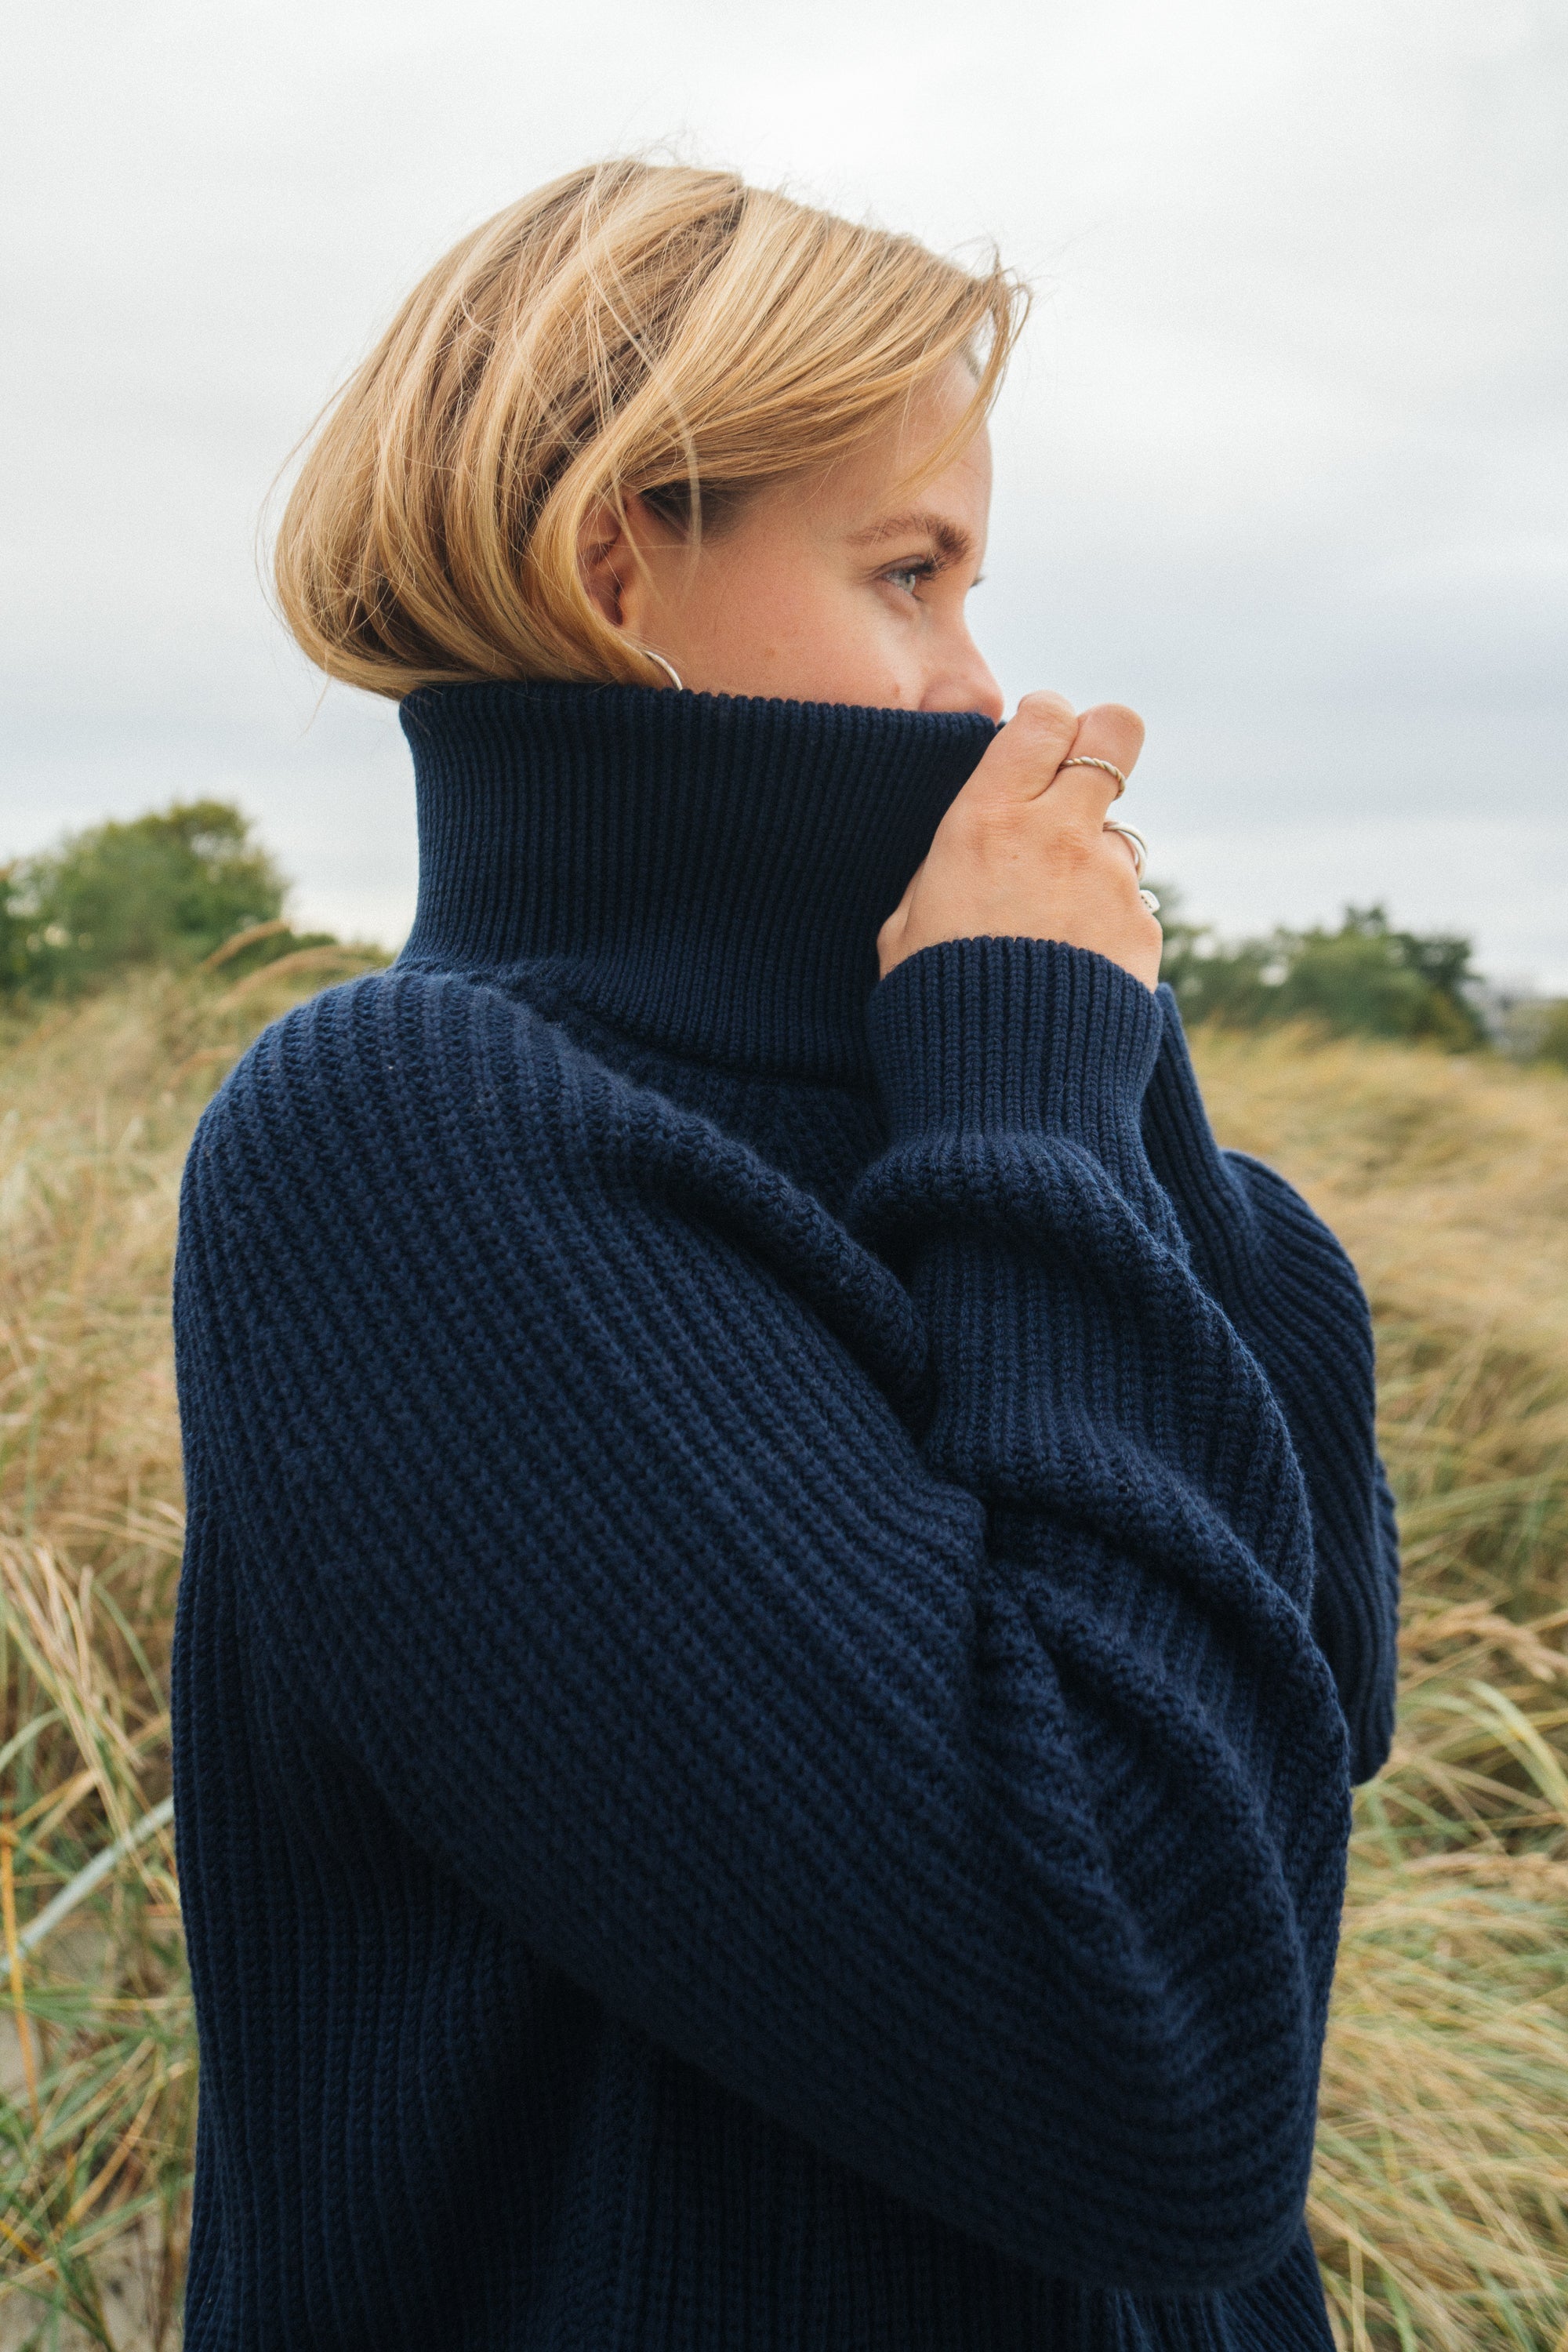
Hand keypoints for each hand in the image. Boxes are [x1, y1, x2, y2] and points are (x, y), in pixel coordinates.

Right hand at [877, 694, 1160, 988]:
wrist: (1002, 1089)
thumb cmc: (933, 1008)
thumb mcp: (904, 928)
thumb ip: (941, 868)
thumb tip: (966, 845)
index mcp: (985, 822)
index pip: (1043, 715)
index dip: (1045, 723)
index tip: (1034, 749)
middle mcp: (1058, 835)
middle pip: (1117, 731)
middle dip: (1103, 743)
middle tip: (1081, 782)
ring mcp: (1110, 881)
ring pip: (1120, 833)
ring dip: (1094, 860)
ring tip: (1055, 923)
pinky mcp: (1142, 929)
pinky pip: (1130, 904)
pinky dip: (1107, 925)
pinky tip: (1074, 970)